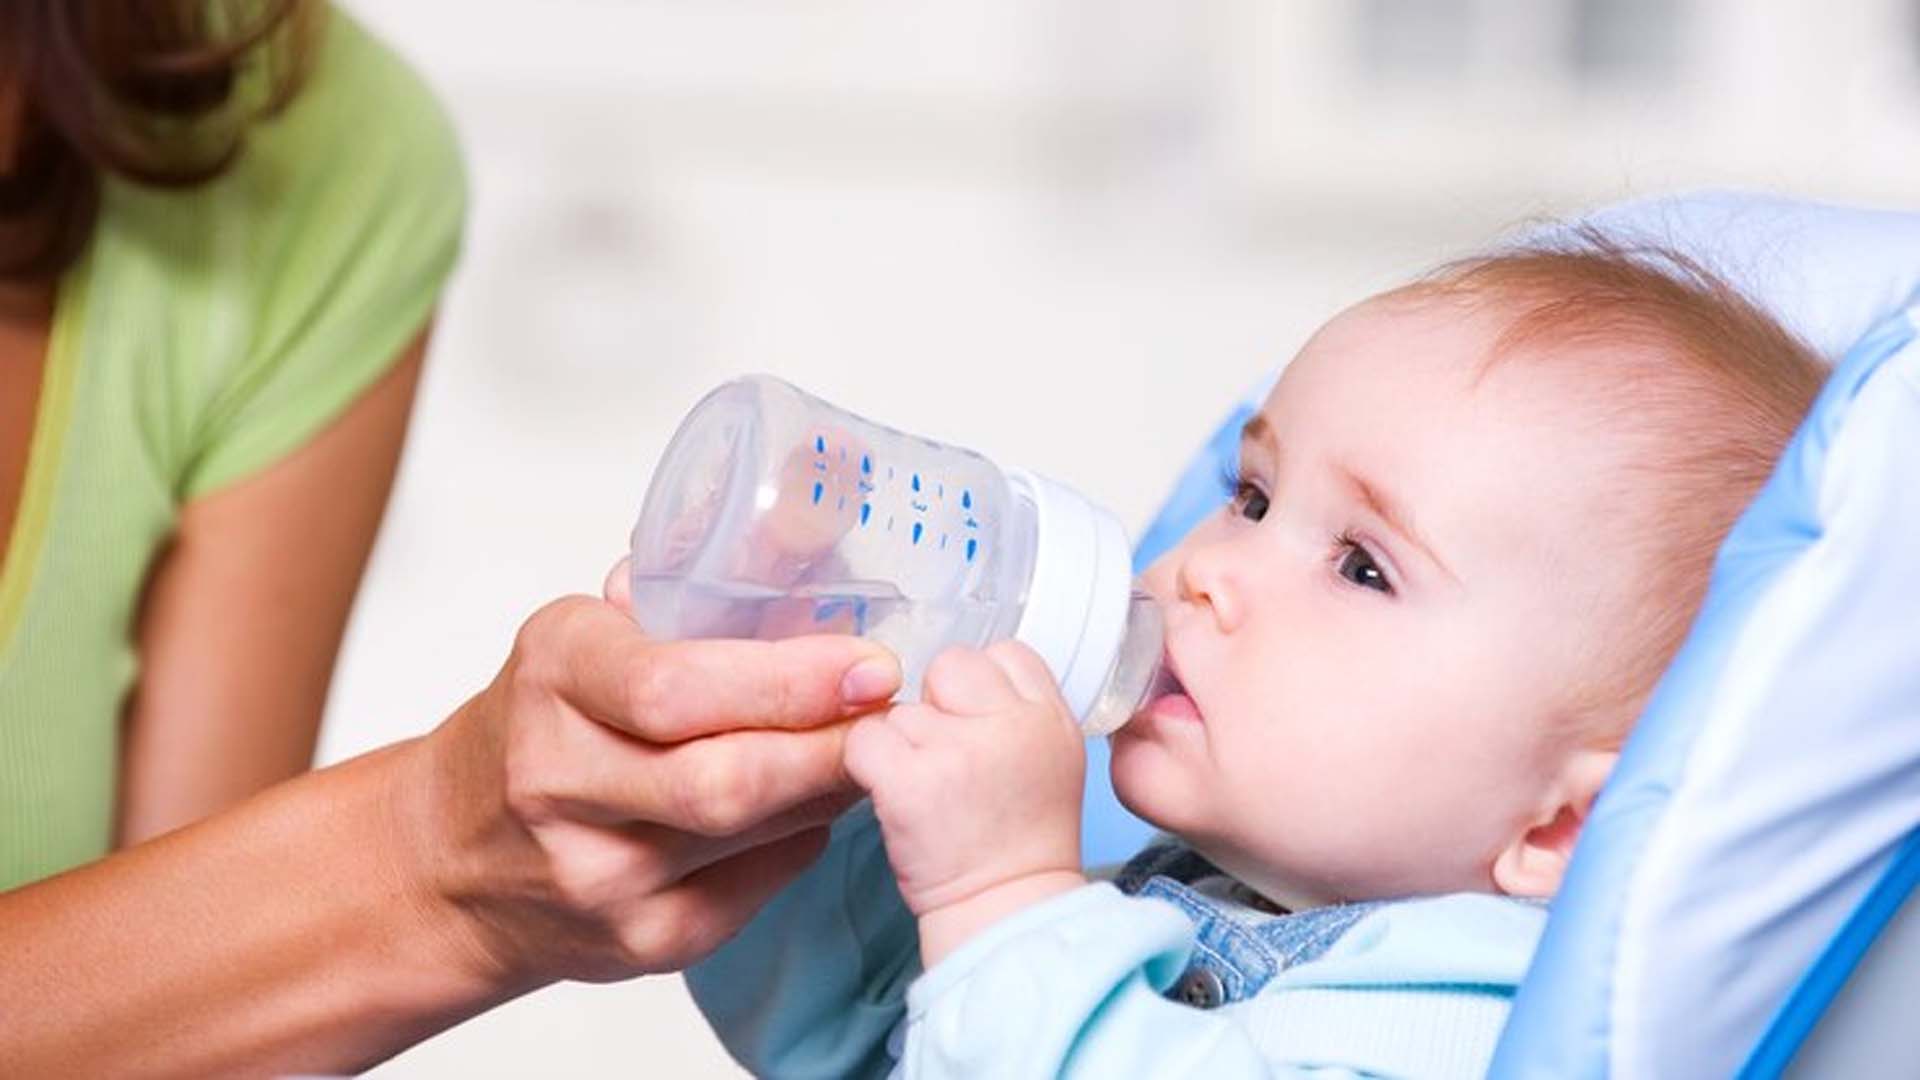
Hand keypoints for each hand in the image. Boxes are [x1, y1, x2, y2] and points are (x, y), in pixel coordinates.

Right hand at [391, 561, 902, 989]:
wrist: (451, 861)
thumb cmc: (538, 728)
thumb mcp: (586, 637)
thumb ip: (685, 597)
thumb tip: (815, 532)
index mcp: (553, 676)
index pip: (672, 688)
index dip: (788, 680)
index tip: (869, 663)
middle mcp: (559, 781)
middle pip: (725, 779)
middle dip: (830, 743)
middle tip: (894, 709)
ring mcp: (596, 874)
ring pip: (751, 834)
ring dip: (830, 786)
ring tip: (870, 745)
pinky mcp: (639, 943)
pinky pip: (758, 887)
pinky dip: (803, 837)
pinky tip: (814, 803)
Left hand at [844, 642, 1085, 961]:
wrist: (1004, 912)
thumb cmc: (1020, 842)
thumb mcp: (1052, 758)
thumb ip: (1017, 709)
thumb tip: (961, 677)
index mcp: (1051, 717)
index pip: (1005, 654)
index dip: (979, 689)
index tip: (976, 728)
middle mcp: (1010, 725)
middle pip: (950, 666)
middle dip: (937, 706)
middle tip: (944, 760)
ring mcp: (957, 749)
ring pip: (902, 710)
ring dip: (902, 746)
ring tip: (927, 793)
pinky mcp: (908, 780)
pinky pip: (864, 740)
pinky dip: (867, 767)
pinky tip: (893, 798)